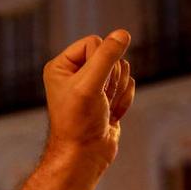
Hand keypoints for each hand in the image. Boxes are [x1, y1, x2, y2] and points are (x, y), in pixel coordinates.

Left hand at [42, 29, 135, 173]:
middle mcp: (75, 72)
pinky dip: (124, 101)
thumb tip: (122, 34)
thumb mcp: (90, 84)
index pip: (95, 42)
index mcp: (61, 65)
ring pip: (123, 69)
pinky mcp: (107, 96)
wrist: (84, 155)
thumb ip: (106, 56)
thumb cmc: (79, 121)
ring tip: (103, 109)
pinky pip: (129, 84)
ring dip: (118, 91)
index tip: (91, 86)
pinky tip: (110, 115)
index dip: (100, 62)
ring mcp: (92, 84)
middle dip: (111, 79)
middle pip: (111, 55)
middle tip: (97, 100)